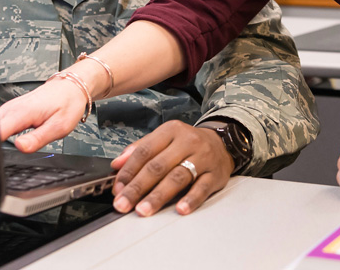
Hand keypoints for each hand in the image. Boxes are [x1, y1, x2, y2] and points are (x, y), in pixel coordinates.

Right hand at [0, 78, 85, 152]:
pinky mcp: (10, 109)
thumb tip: (20, 147)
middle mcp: (12, 108)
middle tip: (5, 154)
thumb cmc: (67, 104)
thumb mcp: (58, 127)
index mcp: (22, 112)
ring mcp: (9, 107)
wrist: (70, 87)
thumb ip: (37, 139)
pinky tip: (9, 138)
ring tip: (8, 145)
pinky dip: (0, 132)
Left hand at [110, 120, 233, 216]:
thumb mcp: (164, 139)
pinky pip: (202, 188)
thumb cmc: (188, 144)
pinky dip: (191, 199)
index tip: (117, 188)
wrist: (222, 143)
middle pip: (158, 166)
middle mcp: (187, 142)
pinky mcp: (216, 174)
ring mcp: (203, 158)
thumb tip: (117, 164)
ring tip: (144, 209)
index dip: (128, 171)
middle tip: (124, 203)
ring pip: (178, 177)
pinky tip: (180, 208)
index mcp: (171, 131)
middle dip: (137, 187)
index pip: (145, 151)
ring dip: (159, 195)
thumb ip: (140, 149)